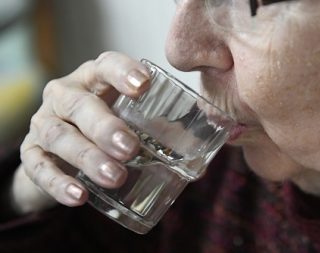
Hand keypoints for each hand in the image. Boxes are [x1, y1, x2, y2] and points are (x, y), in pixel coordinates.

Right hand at [14, 52, 149, 212]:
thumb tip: (200, 170)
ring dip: (88, 157)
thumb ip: (160, 137)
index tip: (144, 86)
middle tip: (130, 148)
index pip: (106, 66)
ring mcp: (44, 123)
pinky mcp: (31, 153)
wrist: (60, 152)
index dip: (123, 72)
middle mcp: (65, 96)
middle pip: (80, 105)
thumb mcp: (127, 122)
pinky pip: (39, 168)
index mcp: (94, 80)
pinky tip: (79, 196)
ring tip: (115, 176)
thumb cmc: (105, 129)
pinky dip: (59, 183)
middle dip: (105, 127)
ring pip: (60, 136)